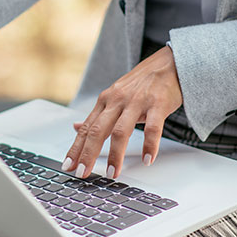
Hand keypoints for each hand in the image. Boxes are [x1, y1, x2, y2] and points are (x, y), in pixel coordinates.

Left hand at [62, 45, 182, 178]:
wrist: (168, 63)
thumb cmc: (141, 84)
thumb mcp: (115, 96)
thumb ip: (97, 115)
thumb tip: (75, 127)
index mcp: (105, 101)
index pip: (86, 128)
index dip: (76, 148)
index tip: (68, 166)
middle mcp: (117, 100)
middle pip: (97, 130)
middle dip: (88, 154)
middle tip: (83, 173)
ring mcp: (137, 102)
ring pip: (121, 131)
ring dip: (115, 154)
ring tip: (113, 173)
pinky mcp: (158, 104)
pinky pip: (153, 128)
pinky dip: (149, 145)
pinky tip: (148, 159)